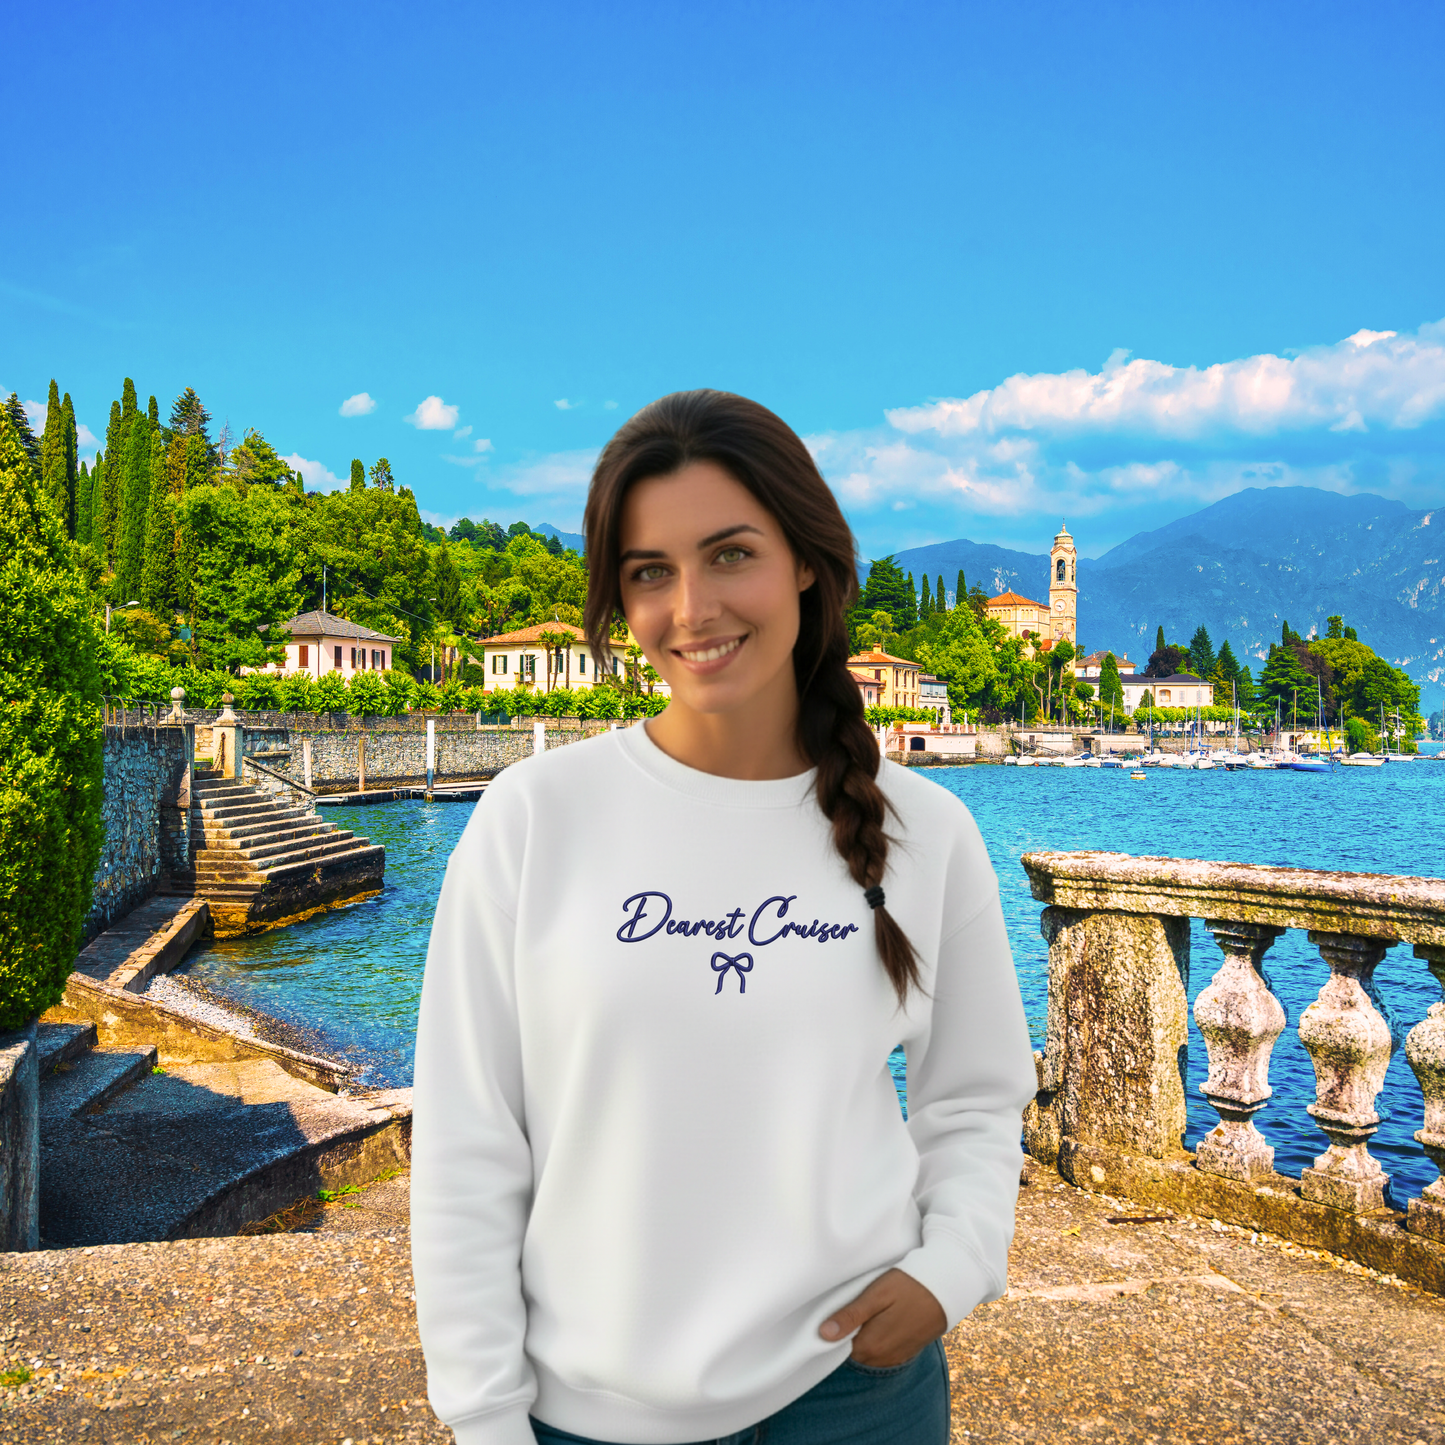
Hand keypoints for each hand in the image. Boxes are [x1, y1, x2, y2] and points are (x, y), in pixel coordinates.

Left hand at [818, 1268, 946, 1367]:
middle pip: (852, 1351)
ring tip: (869, 1312)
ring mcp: (895, 1358)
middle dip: (848, 1334)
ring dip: (863, 1337)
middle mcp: (882, 1358)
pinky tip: (881, 1321)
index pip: (838, 1348)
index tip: (834, 1313)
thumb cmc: (908, 1286)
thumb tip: (823, 1334)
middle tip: (852, 1307)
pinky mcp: (905, 1353)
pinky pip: (882, 1353)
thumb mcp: (876, 1295)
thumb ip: (851, 1316)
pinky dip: (877, 1340)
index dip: (834, 1331)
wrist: (945, 1289)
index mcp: (871, 1345)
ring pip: (867, 1353)